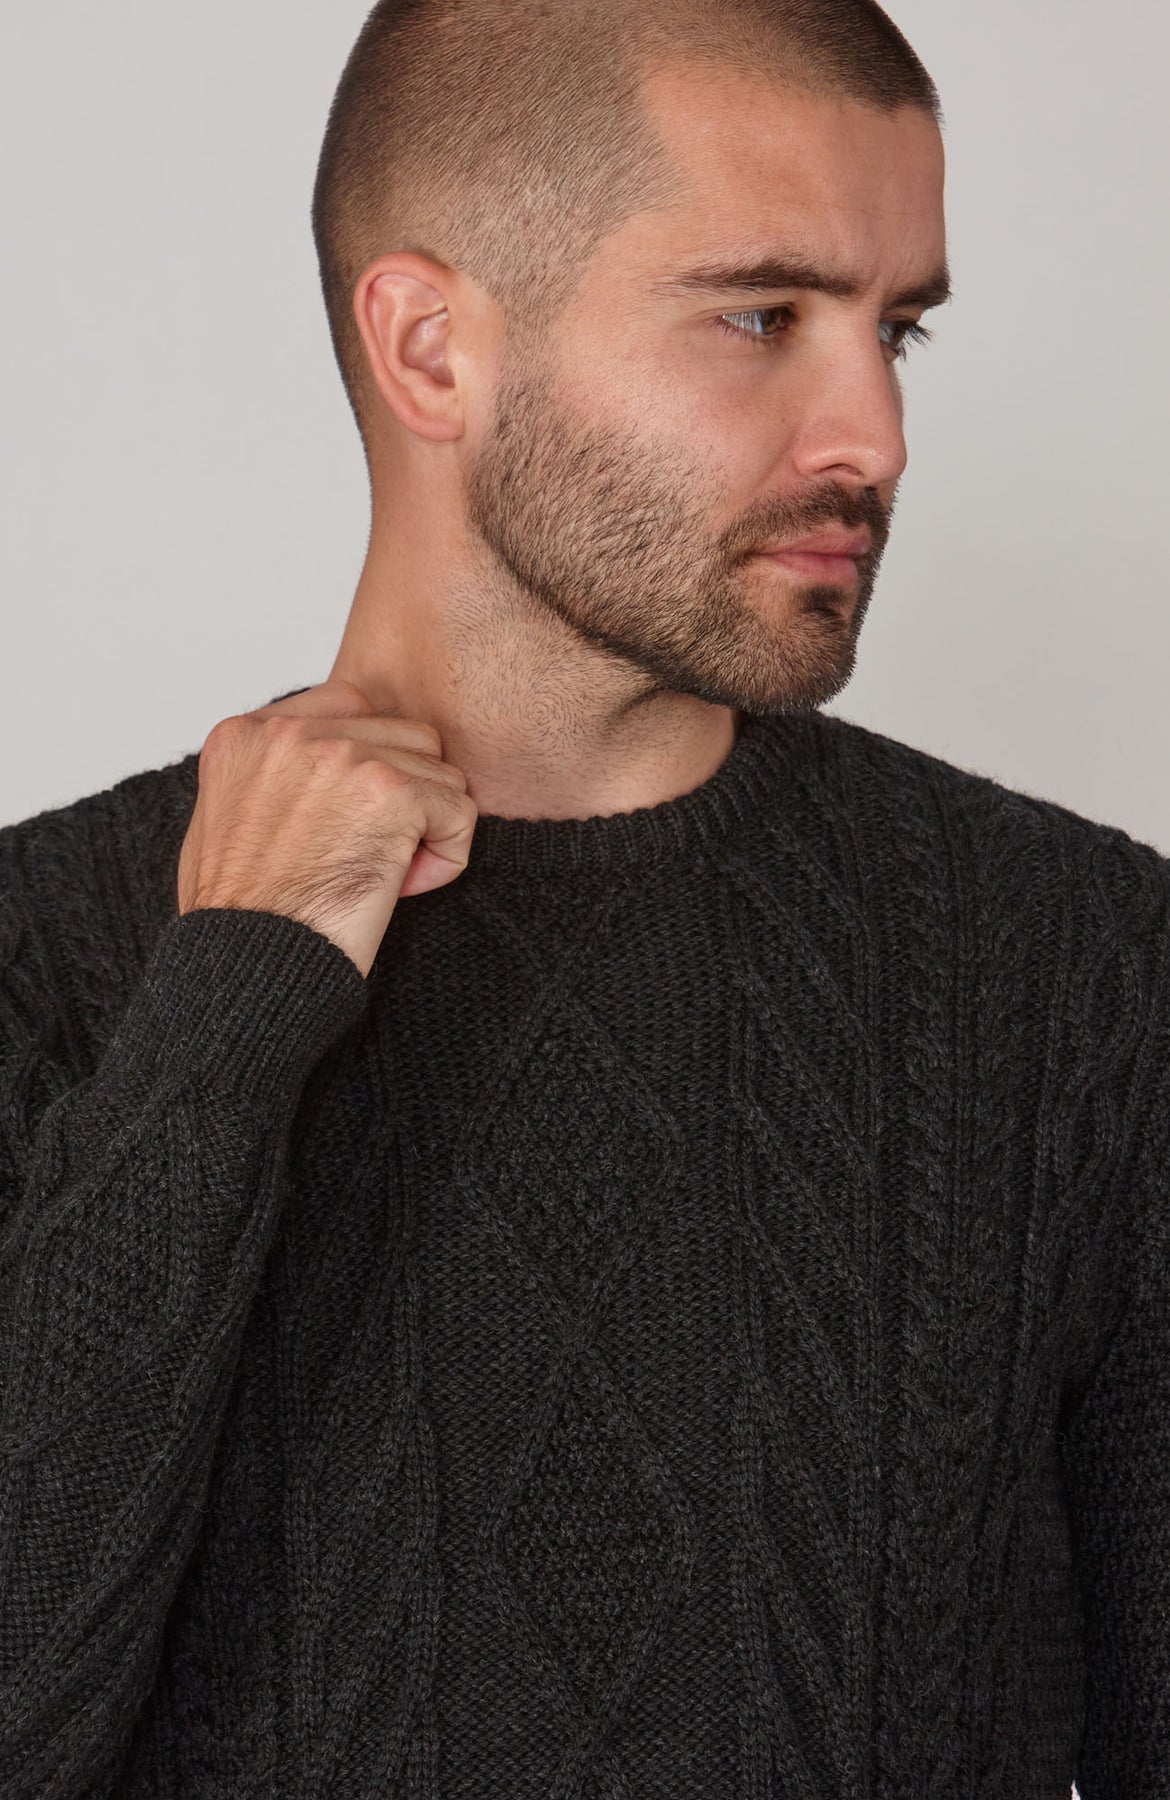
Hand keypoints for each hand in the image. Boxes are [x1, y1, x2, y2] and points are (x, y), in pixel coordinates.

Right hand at [177, 677, 477, 977]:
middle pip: (404, 736)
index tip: (348, 825)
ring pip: (438, 772)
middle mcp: (291, 733)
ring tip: (382, 876)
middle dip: (404, 798)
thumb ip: (270, 776)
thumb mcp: (223, 822)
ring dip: (426, 828)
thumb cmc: (237, 918)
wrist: (246, 968)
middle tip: (369, 858)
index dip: (370, 767)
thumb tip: (321, 759)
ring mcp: (342, 757)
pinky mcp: (390, 793)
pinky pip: (459, 810)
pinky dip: (446, 857)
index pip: (352, 709)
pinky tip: (404, 889)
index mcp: (246, 735)